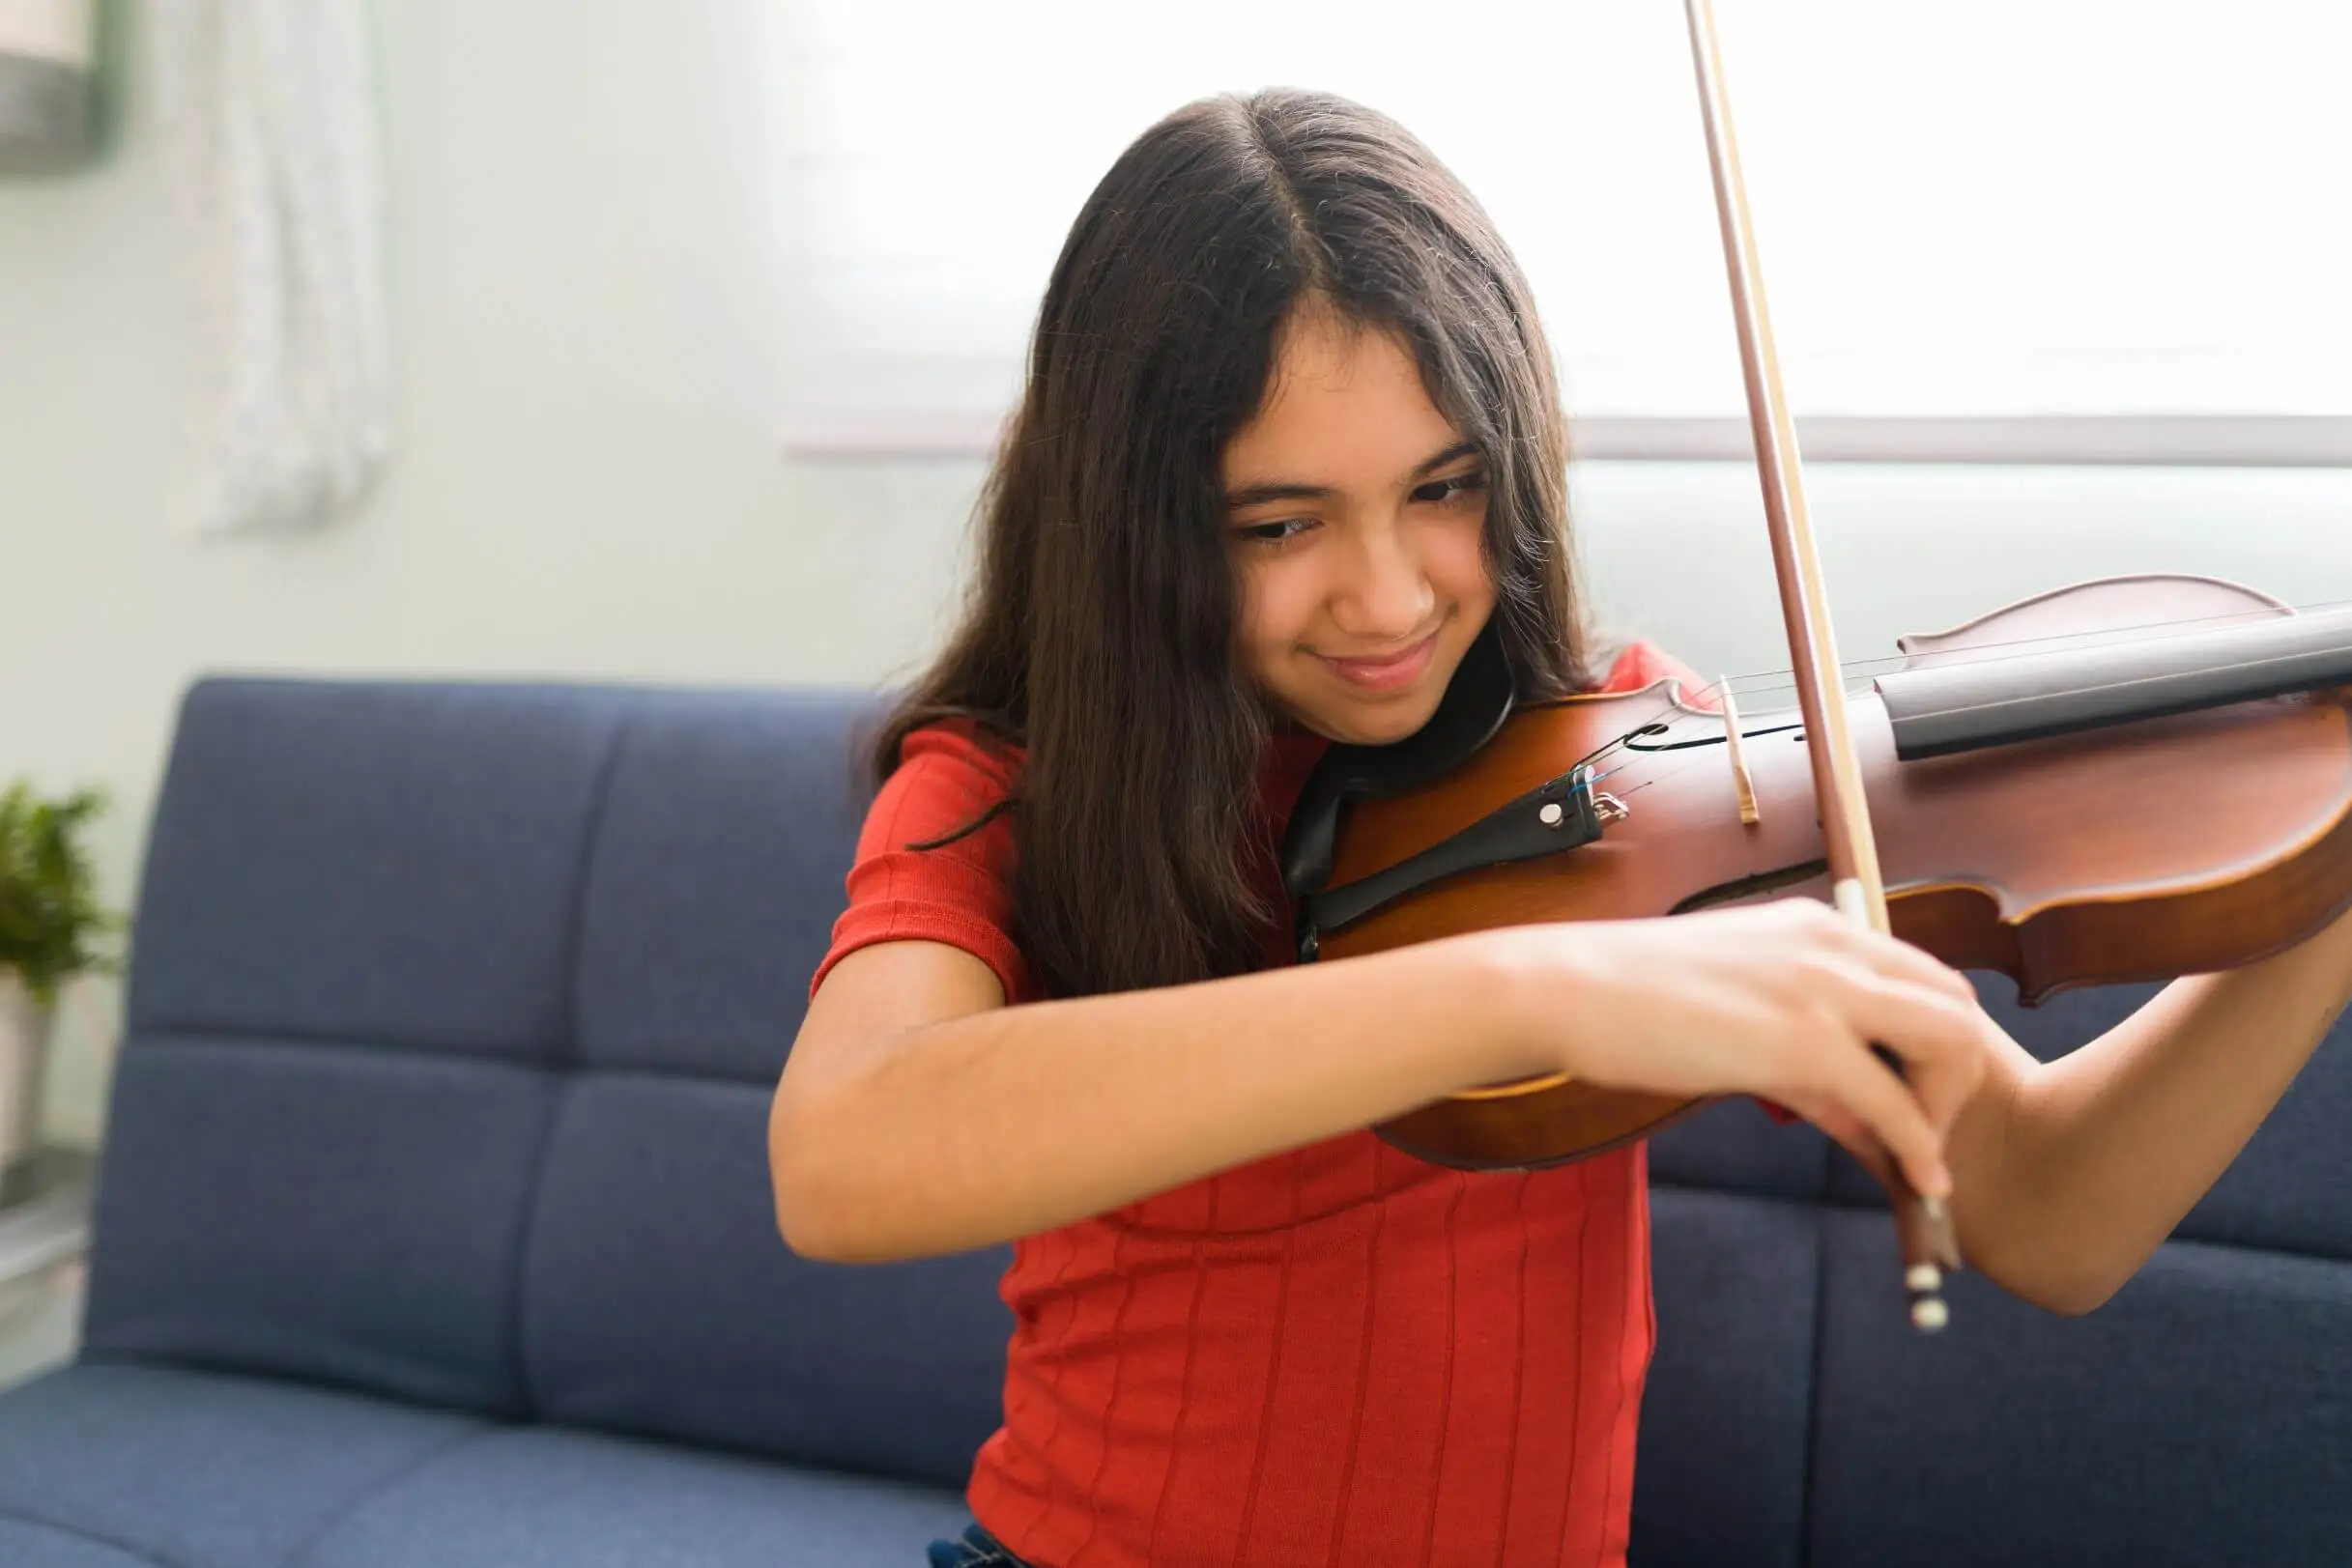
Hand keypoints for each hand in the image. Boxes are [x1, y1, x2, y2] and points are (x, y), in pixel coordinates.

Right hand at [1483, 899, 2000, 1200]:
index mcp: (1815, 929)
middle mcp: (1834, 945)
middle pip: (1955, 1002)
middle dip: (1958, 1075)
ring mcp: (1824, 988)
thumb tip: (1856, 1113)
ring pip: (1948, 1041)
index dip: (1933, 1042)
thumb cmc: (1627, 998)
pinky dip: (1921, 1147)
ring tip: (1923, 1156)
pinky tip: (1920, 1183)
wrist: (1567, 988)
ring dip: (1948, 1108)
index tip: (1912, 1095)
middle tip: (1924, 1128)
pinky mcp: (1802, 1041)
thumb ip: (1803, 1057)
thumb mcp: (1735, 1009)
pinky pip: (1894, 1100)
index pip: (1920, 975)